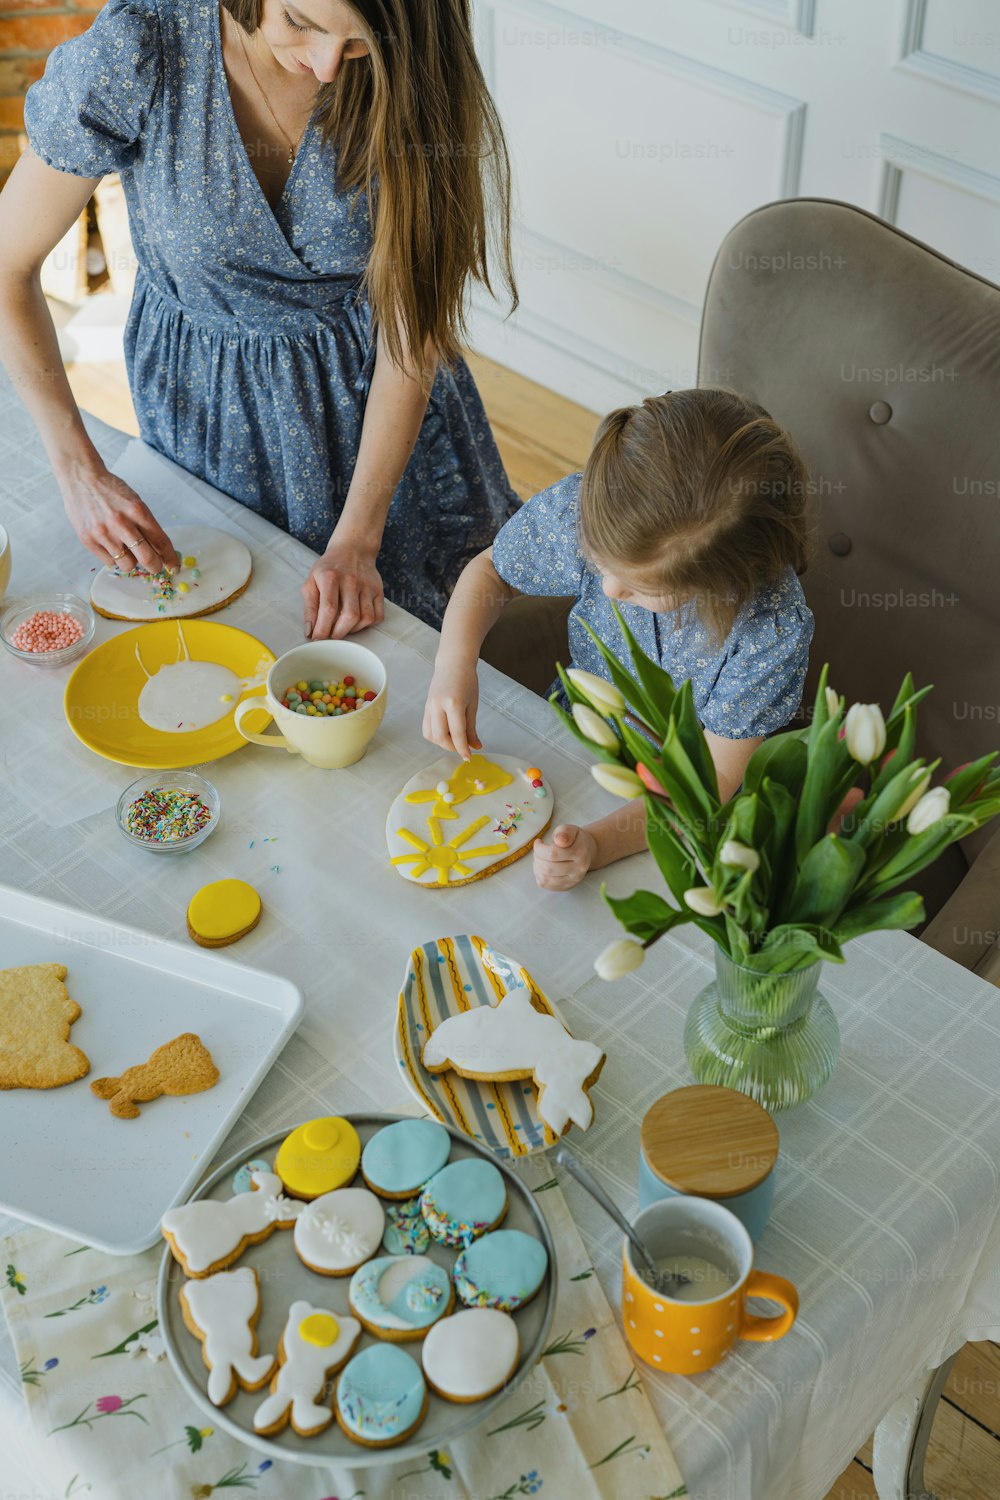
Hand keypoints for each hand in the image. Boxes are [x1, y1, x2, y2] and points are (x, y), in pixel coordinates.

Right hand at [61, 459, 175, 575]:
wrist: (81, 479)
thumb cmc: (111, 491)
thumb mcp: (134, 502)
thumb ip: (146, 525)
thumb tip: (159, 551)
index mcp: (138, 511)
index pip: (161, 541)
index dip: (170, 558)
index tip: (174, 566)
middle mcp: (122, 524)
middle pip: (147, 558)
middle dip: (155, 566)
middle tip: (155, 567)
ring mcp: (104, 533)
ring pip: (128, 565)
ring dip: (130, 560)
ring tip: (125, 548)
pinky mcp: (88, 540)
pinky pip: (109, 562)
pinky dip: (113, 557)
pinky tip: (109, 544)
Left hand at [303, 542, 383, 638]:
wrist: (353, 549)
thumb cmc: (329, 568)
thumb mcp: (311, 581)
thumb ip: (309, 607)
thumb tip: (310, 631)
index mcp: (330, 577)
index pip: (329, 609)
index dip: (322, 628)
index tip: (317, 638)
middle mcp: (351, 580)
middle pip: (349, 616)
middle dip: (338, 633)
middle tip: (330, 635)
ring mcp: (368, 586)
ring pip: (366, 618)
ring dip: (353, 630)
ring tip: (343, 627)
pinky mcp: (379, 591)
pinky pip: (377, 616)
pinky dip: (367, 625)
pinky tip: (356, 621)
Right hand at [423, 659, 481, 758]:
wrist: (453, 663)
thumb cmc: (467, 681)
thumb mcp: (473, 705)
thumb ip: (472, 728)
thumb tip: (476, 747)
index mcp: (453, 703)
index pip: (456, 733)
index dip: (463, 749)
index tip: (468, 757)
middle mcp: (438, 705)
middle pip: (440, 737)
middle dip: (452, 747)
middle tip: (463, 747)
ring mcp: (429, 706)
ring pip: (430, 735)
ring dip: (442, 743)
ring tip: (454, 739)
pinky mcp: (425, 707)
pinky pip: (426, 728)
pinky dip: (435, 735)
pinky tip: (446, 733)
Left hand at [533, 824, 597, 891]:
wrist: (586, 851)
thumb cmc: (575, 839)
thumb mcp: (570, 830)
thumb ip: (564, 832)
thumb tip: (559, 840)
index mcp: (580, 853)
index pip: (553, 854)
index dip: (539, 848)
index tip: (538, 842)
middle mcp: (579, 869)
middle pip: (548, 868)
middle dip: (537, 858)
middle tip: (538, 850)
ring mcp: (573, 880)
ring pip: (545, 878)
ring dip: (537, 867)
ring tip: (540, 858)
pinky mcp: (567, 887)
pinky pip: (546, 885)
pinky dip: (539, 875)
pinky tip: (542, 867)